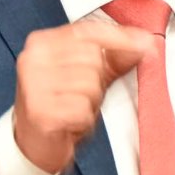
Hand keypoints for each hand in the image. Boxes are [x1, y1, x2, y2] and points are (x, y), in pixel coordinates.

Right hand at [13, 21, 152, 172]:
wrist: (30, 143)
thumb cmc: (59, 105)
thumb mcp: (85, 74)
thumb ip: (113, 56)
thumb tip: (143, 41)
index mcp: (41, 43)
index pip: (86, 31)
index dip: (118, 37)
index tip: (144, 42)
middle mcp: (33, 59)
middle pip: (92, 58)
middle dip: (97, 81)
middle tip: (80, 96)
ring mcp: (33, 85)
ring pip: (90, 85)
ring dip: (90, 103)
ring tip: (74, 108)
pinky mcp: (39, 111)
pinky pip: (82, 110)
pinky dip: (83, 120)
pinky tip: (70, 122)